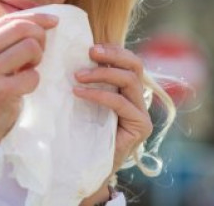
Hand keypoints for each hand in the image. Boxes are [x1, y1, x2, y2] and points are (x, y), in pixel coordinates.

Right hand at [0, 12, 57, 142]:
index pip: (6, 19)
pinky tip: (22, 89)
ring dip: (37, 59)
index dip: (34, 17)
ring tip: (27, 71)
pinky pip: (33, 75)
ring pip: (30, 47)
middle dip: (39, 37)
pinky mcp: (0, 91)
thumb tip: (33, 23)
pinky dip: (33, 81)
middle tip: (39, 54)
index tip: (53, 21)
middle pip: (20, 28)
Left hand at [73, 44, 152, 175]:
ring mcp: (142, 113)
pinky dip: (99, 94)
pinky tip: (79, 93)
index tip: (90, 47)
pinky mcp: (140, 127)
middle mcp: (139, 99)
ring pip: (129, 80)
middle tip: (90, 52)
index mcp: (128, 89)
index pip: (129, 60)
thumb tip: (71, 54)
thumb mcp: (84, 99)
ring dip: (101, 74)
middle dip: (112, 54)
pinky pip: (120, 102)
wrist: (84, 167)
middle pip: (135, 65)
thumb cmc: (80, 131)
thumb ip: (87, 80)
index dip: (113, 50)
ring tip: (77, 76)